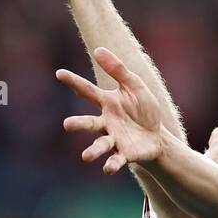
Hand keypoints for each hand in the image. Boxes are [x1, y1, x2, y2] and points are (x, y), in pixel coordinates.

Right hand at [59, 48, 164, 173]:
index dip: (74, 82)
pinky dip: (111, 164)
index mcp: (108, 103)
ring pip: (100, 145)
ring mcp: (114, 139)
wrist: (158, 136)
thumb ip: (118, 69)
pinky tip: (107, 168)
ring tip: (85, 156)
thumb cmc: (144, 109)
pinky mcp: (125, 154)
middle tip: (67, 124)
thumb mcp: (135, 85)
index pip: (88, 91)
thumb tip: (98, 49)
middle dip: (78, 124)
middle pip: (89, 123)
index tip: (59, 73)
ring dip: (93, 151)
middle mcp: (107, 122)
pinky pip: (116, 160)